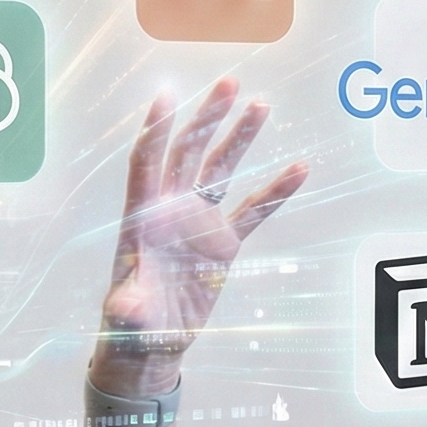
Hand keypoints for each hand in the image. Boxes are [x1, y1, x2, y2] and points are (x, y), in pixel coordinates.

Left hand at [94, 78, 305, 394]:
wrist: (152, 344)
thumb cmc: (129, 327)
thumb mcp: (127, 317)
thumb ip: (129, 306)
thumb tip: (128, 304)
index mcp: (141, 218)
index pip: (147, 162)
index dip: (157, 129)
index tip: (167, 93)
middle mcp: (170, 211)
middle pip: (189, 152)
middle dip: (207, 117)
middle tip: (229, 82)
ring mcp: (198, 223)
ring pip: (222, 170)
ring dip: (239, 138)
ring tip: (261, 104)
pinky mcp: (222, 243)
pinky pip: (253, 211)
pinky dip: (275, 191)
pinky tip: (299, 168)